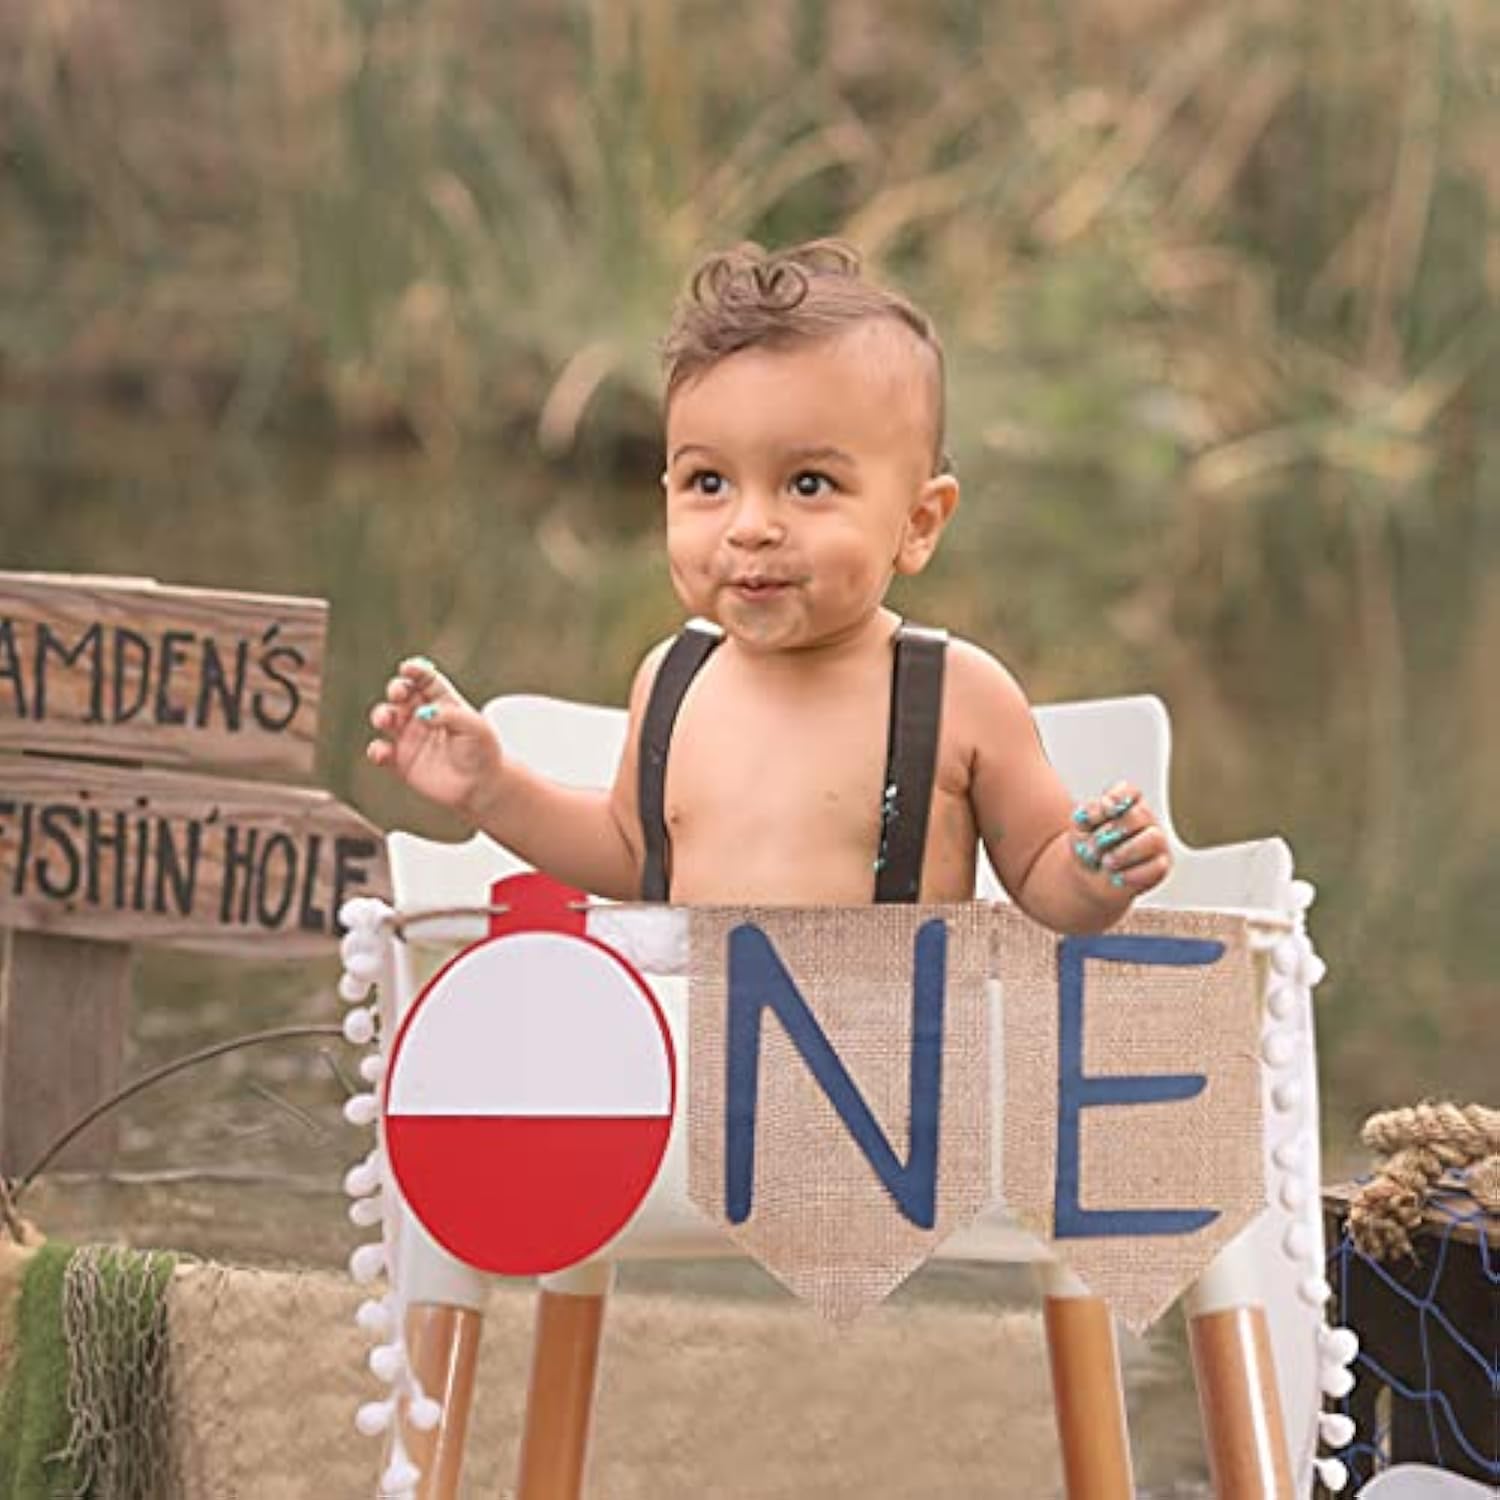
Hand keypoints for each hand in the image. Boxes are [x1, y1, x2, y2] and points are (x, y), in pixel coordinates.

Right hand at [366, 657, 503, 818]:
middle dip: (396, 689)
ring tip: (385, 720)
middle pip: (402, 694)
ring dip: (381, 715)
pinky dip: (376, 750)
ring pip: (386, 718)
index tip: (408, 668)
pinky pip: (381, 752)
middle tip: (398, 693)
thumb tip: (423, 713)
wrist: (481, 787)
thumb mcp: (476, 729)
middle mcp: (422, 716)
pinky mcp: (401, 761)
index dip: (416, 671)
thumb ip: (451, 716)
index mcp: (443, 702)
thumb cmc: (483, 753)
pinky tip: (383, 752)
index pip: (426, 680)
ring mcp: (409, 737)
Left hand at [1068, 781, 1170, 896]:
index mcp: (1127, 803)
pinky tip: (1117, 876)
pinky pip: (1156, 867)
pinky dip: (1132, 873)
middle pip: (1140, 815)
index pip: (1130, 791)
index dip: (1118, 797)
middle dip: (1113, 833)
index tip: (1104, 810)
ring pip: (1154, 839)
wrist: (1087, 876)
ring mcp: (1157, 842)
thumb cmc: (1087, 845)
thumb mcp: (1080, 825)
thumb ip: (1091, 810)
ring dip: (1126, 852)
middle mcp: (1145, 819)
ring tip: (1106, 862)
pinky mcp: (1161, 865)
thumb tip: (1108, 804)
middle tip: (1094, 848)